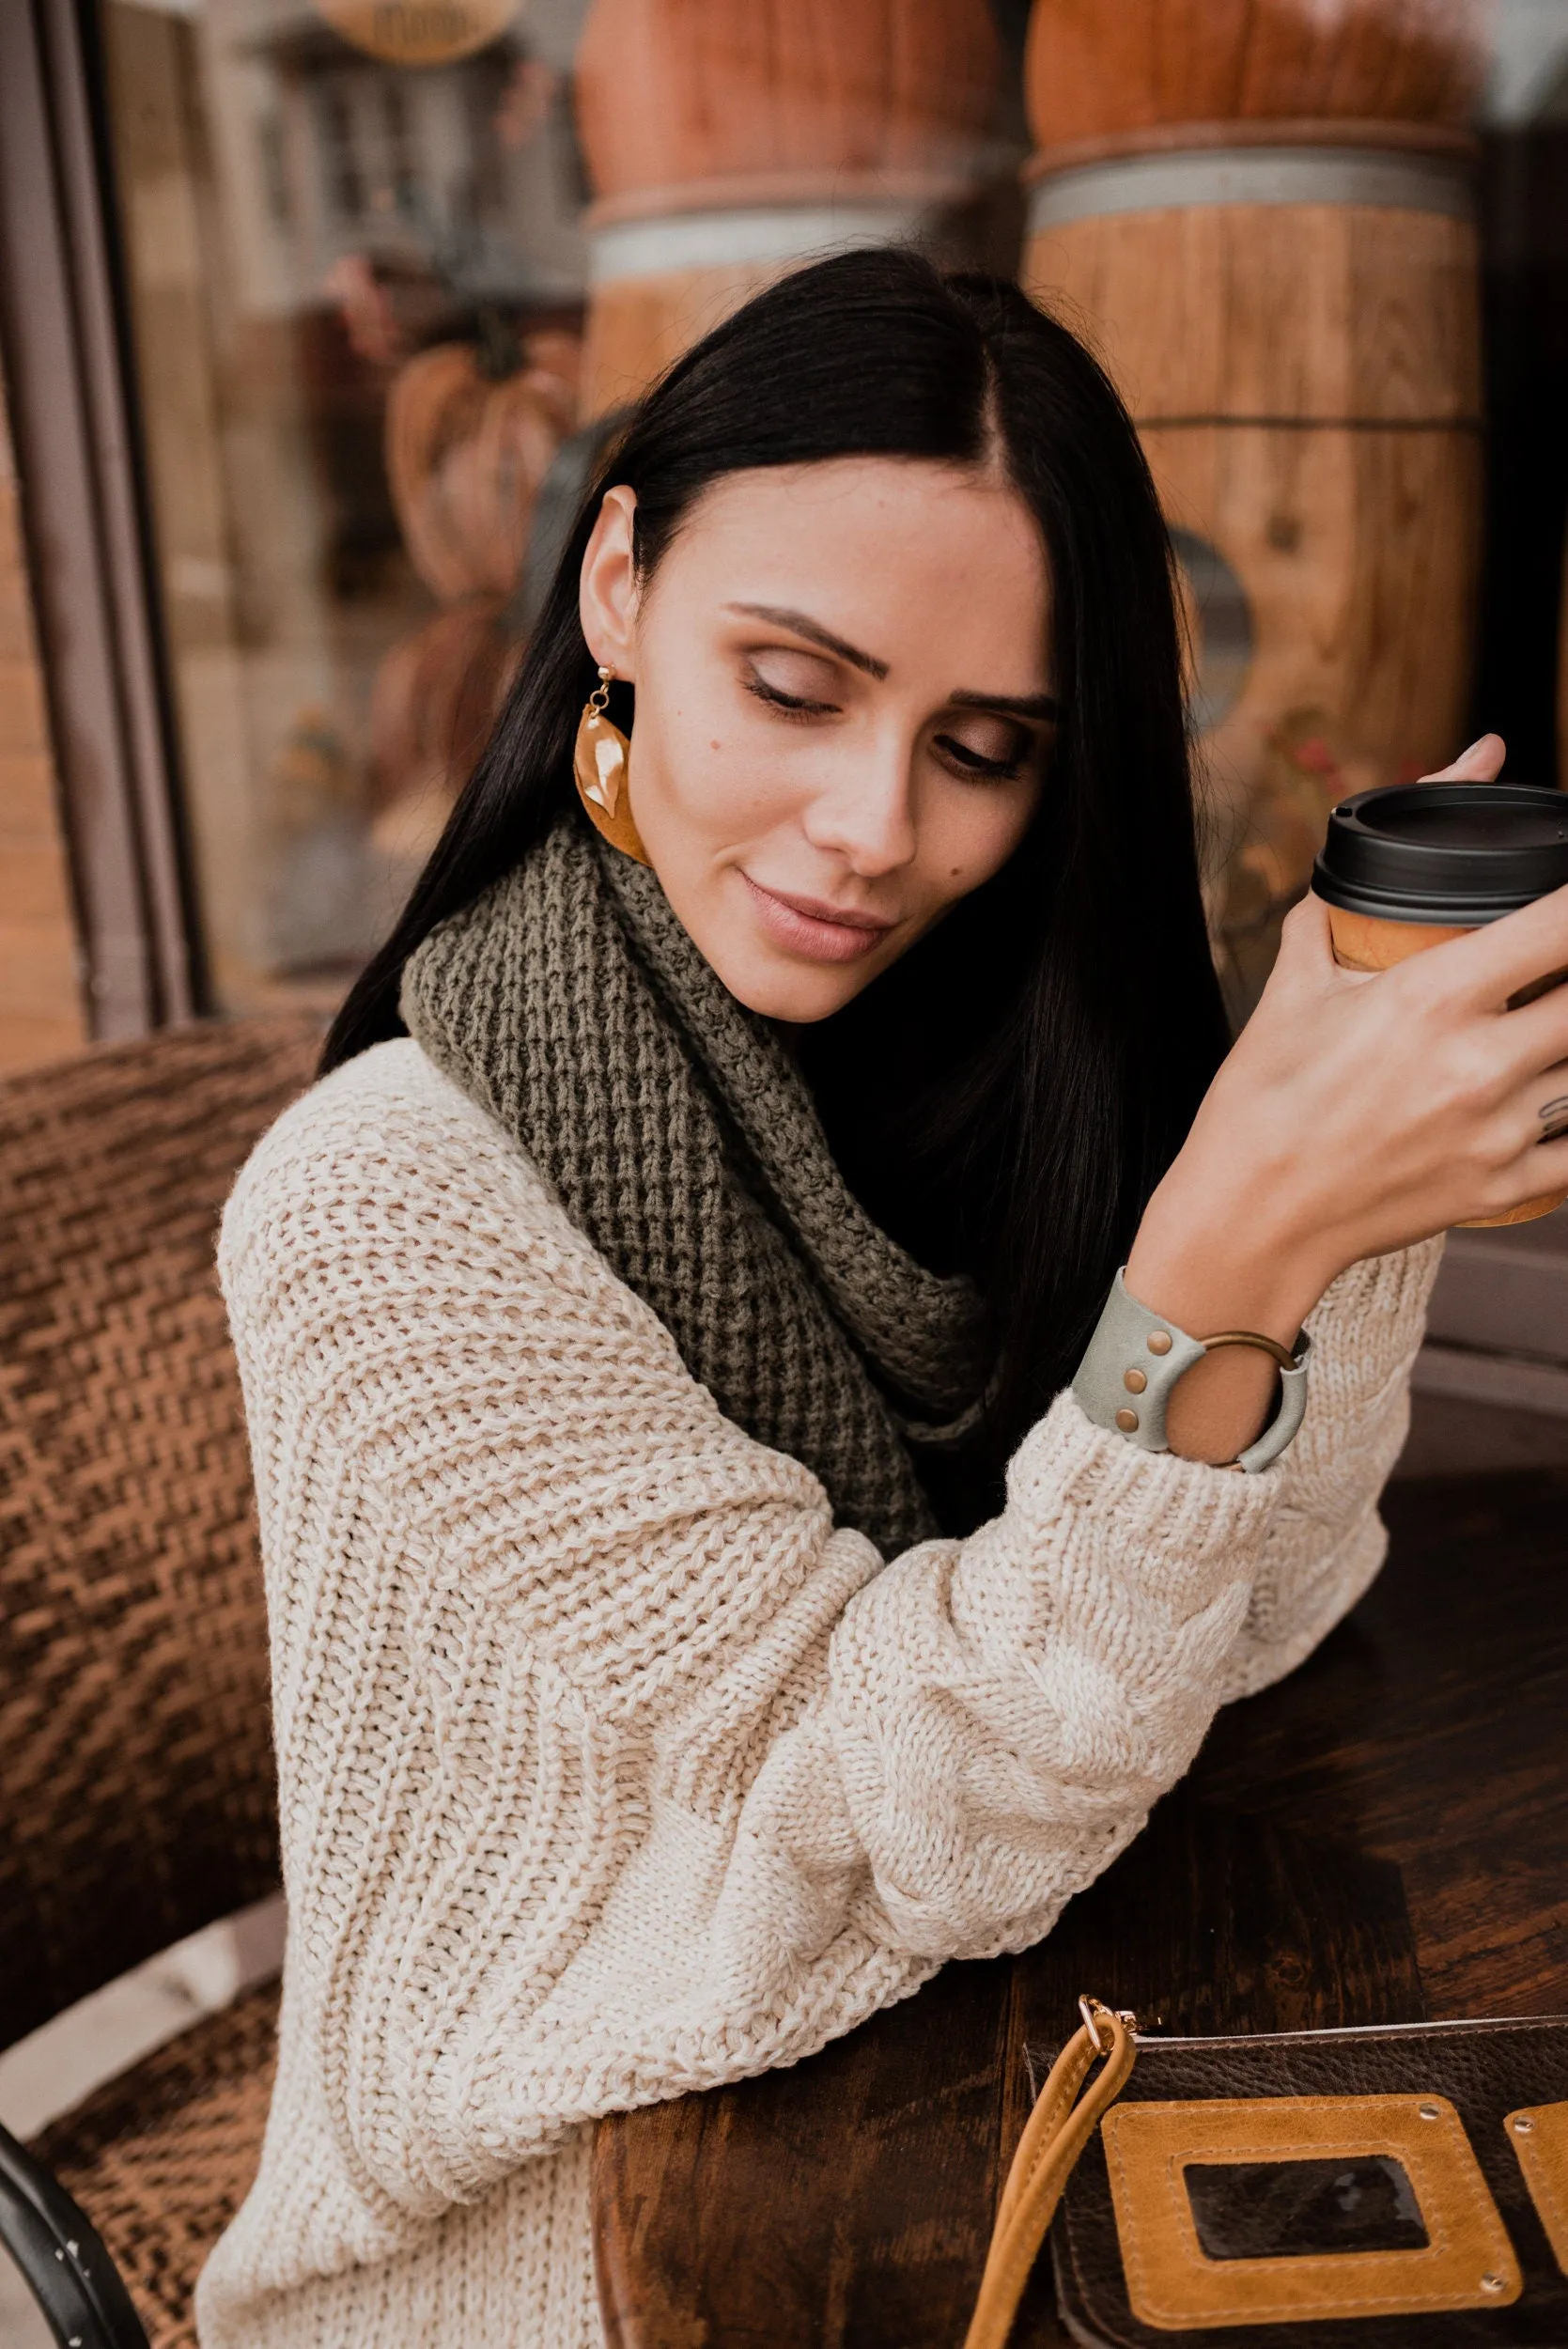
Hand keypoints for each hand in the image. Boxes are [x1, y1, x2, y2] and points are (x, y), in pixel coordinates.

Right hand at [1126, 734, 1567, 1460]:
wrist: (1249, 1215)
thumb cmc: (1264, 1099)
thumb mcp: (1295, 988)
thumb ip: (1343, 901)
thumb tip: (1400, 816)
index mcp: (1433, 998)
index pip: (1560, 924)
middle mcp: (1480, 1062)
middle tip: (1553, 967)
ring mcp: (1499, 1131)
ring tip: (1543, 1027)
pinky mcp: (1503, 1188)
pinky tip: (1549, 1094)